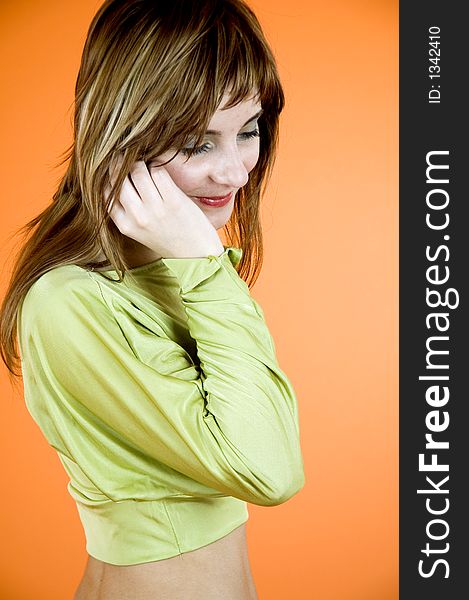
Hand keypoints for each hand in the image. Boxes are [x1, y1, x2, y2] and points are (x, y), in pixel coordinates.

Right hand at [105, 158, 224, 258]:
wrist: (196, 255)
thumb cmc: (169, 239)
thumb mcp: (139, 231)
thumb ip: (127, 210)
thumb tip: (115, 177)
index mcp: (125, 225)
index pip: (105, 192)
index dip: (108, 176)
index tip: (115, 169)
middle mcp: (137, 217)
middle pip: (119, 178)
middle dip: (122, 164)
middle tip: (128, 159)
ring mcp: (156, 209)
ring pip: (138, 171)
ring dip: (142, 164)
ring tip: (147, 166)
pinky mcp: (174, 201)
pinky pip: (158, 172)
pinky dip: (158, 166)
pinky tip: (160, 170)